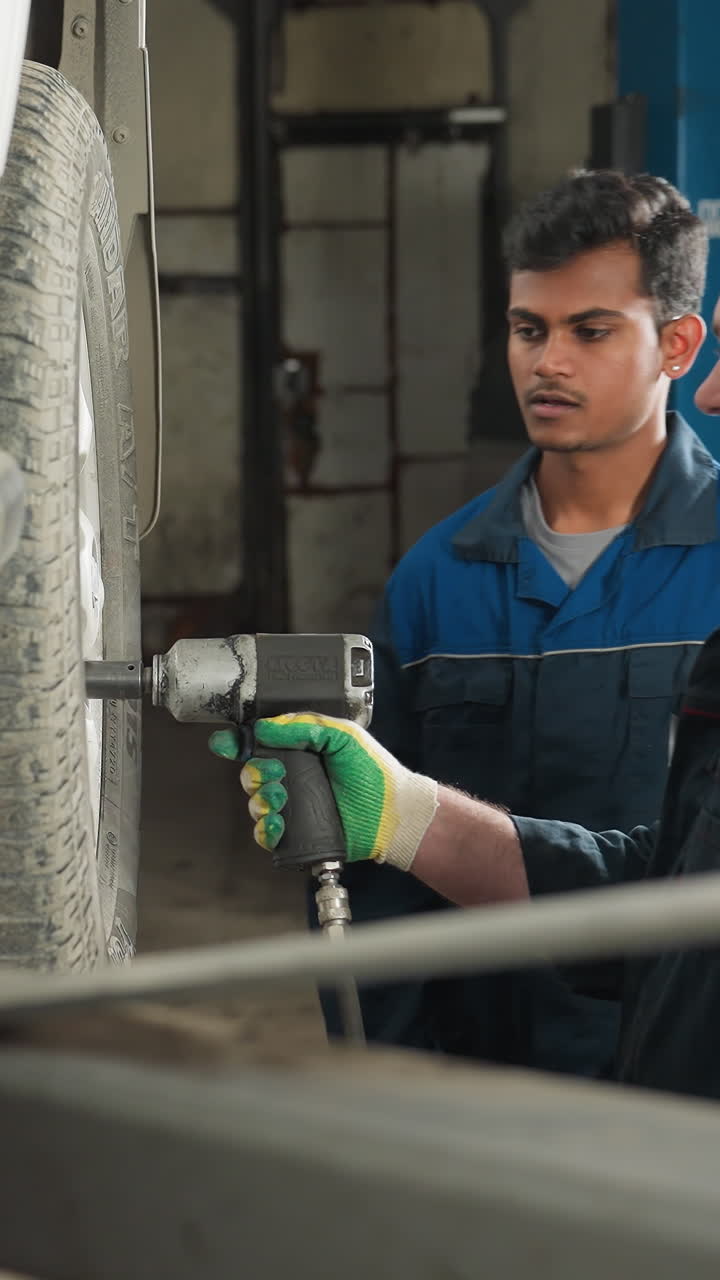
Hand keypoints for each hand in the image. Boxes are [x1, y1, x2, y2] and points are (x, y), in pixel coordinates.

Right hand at [209, 713, 437, 870]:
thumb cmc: (374, 773)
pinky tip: (277, 825)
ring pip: (256, 804)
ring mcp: (295, 807)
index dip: (238, 743)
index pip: (261, 744)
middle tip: (274, 774)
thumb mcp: (343, 736)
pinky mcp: (298, 834)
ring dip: (259, 801)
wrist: (393, 815)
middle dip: (254, 774)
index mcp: (302, 751)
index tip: (225, 743)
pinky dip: (265, 830)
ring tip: (280, 799)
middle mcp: (295, 777)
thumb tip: (266, 726)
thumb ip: (306, 727)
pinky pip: (267, 834)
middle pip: (252, 774)